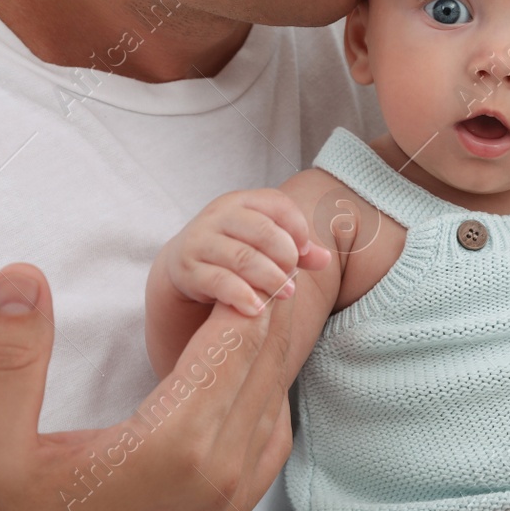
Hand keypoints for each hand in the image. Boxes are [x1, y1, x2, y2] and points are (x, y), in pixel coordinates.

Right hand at [0, 264, 294, 510]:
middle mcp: (219, 469)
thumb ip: (12, 359)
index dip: (242, 283)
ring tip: (241, 302)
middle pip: (265, 358)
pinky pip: (271, 434)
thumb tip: (20, 275)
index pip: (236, 336)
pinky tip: (234, 372)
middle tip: (248, 255)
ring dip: (265, 345)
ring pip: (275, 394)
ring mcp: (233, 497)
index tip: (232, 247)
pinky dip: (264, 391)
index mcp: (172, 442)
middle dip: (261, 302)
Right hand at [159, 187, 329, 315]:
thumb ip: (295, 248)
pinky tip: (257, 309)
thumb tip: (326, 259)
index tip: (305, 251)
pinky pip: (218, 281)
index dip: (297, 226)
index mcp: (242, 201)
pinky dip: (241, 295)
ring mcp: (201, 240)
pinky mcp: (188, 268)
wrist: (184, 262)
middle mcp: (219, 215)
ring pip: (242, 257)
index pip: (276, 203)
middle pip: (262, 230)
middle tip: (295, 277)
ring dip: (270, 278)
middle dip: (286, 255)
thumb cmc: (234, 247)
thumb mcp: (263, 242)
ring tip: (285, 294)